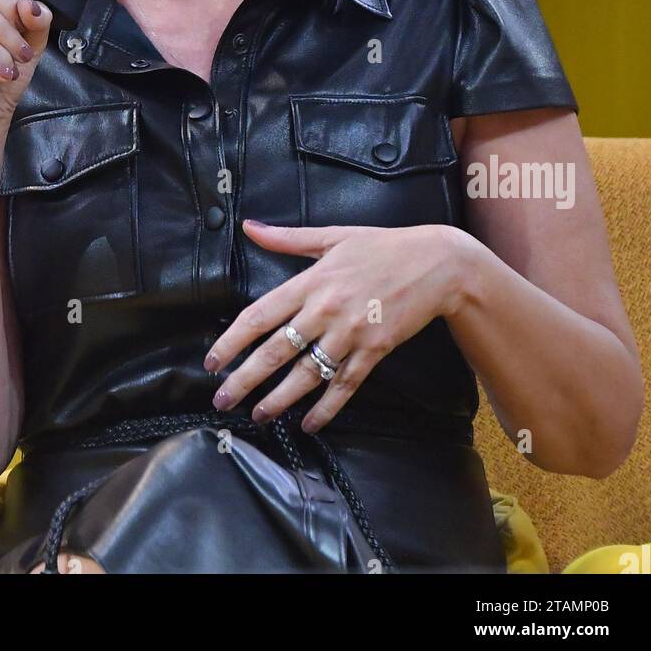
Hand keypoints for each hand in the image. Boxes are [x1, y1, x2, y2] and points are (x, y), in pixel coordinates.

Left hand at [204, 220, 467, 433]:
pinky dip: (326, 407)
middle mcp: (326, 309)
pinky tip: (309, 423)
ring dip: (279, 399)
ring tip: (258, 414)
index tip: (213, 361)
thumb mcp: (332, 236)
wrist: (437, 264)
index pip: (260, 315)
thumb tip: (249, 226)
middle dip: (245, 379)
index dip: (232, 341)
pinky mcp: (375, 350)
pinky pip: (345, 385)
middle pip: (276, 351)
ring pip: (307, 374)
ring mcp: (351, 333)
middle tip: (222, 399)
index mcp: (311, 280)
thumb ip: (287, 238)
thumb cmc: (382, 246)